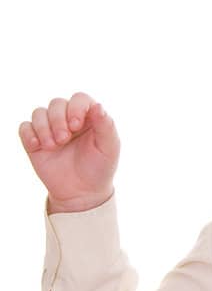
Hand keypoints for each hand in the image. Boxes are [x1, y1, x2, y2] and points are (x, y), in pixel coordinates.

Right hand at [18, 93, 120, 213]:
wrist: (81, 192)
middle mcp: (68, 119)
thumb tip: (97, 105)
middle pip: (56, 103)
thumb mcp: (109, 147)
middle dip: (58, 119)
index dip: (75, 107)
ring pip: (39, 112)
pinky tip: (38, 146)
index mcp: (89, 117)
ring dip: (44, 127)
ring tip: (53, 146)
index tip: (76, 125)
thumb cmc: (99, 167)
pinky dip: (29, 134)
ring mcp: (50, 130)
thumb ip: (105, 125)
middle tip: (64, 139)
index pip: (79, 98)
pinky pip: (24, 127)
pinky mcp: (34, 142)